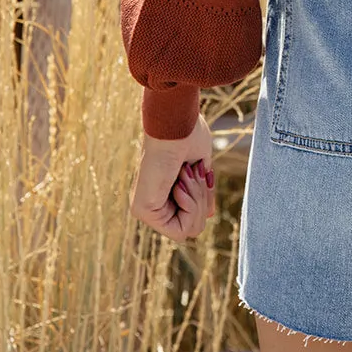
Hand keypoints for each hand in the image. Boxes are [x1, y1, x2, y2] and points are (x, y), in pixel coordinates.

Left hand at [129, 113, 215, 240]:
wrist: (175, 121)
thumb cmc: (188, 133)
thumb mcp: (201, 167)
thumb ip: (200, 191)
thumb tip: (209, 215)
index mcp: (164, 190)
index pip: (193, 214)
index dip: (205, 198)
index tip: (205, 172)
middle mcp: (153, 201)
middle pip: (194, 224)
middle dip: (202, 197)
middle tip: (194, 171)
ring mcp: (146, 208)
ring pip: (190, 228)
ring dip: (197, 199)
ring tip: (187, 173)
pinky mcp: (142, 211)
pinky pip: (180, 230)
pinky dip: (189, 207)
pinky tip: (179, 185)